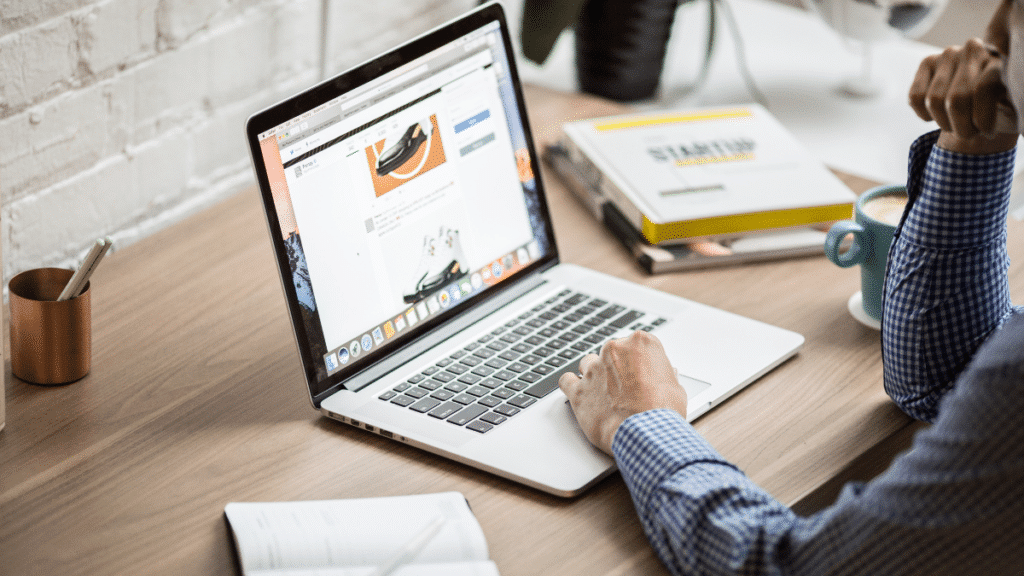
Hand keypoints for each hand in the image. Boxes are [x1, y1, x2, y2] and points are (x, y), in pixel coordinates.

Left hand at [558, 331, 687, 454]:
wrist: (645, 433)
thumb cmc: (663, 412)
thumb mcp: (675, 388)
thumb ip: (664, 375)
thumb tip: (664, 375)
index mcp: (640, 343)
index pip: (636, 345)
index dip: (639, 362)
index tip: (641, 374)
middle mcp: (614, 350)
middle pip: (611, 352)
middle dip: (617, 368)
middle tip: (626, 388)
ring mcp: (594, 369)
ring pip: (588, 363)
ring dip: (595, 375)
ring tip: (605, 393)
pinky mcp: (579, 390)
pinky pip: (566, 380)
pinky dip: (571, 386)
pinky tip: (580, 394)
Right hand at [909, 38, 1017, 154]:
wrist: (983, 102)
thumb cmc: (1001, 108)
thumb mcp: (1014, 110)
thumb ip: (1011, 104)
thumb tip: (1008, 108)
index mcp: (1002, 59)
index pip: (983, 90)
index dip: (982, 120)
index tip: (988, 133)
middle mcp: (975, 49)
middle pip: (956, 99)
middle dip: (961, 127)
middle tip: (970, 133)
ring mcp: (949, 53)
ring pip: (934, 100)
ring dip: (944, 123)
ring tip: (957, 125)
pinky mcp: (928, 61)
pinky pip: (916, 97)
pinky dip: (925, 115)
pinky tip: (938, 114)